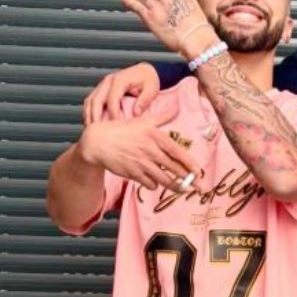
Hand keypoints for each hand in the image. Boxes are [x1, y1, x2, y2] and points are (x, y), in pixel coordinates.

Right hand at [75, 101, 203, 191]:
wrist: (98, 142)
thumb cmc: (122, 130)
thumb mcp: (143, 120)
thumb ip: (162, 117)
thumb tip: (177, 107)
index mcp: (156, 137)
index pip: (178, 153)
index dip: (190, 164)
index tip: (199, 171)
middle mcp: (151, 151)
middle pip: (174, 169)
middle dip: (188, 180)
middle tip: (198, 186)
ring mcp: (142, 164)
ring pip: (164, 180)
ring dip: (175, 186)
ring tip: (182, 189)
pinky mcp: (133, 174)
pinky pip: (150, 184)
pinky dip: (155, 185)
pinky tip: (157, 183)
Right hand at [83, 62, 159, 123]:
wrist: (144, 71)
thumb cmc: (148, 79)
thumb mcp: (152, 88)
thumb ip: (144, 100)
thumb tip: (136, 113)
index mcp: (120, 80)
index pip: (112, 100)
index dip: (113, 114)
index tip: (116, 127)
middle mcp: (108, 81)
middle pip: (96, 100)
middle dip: (96, 117)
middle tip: (99, 132)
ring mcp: (102, 84)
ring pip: (90, 101)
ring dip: (89, 115)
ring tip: (93, 130)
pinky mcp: (100, 89)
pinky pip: (91, 101)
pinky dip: (89, 112)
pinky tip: (93, 122)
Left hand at [122, 0, 216, 54]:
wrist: (195, 38)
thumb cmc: (196, 25)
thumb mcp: (189, 4)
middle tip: (161, 10)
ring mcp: (155, 3)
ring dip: (144, 3)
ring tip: (155, 15)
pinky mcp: (147, 15)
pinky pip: (133, 4)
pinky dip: (128, 1)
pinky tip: (125, 0)